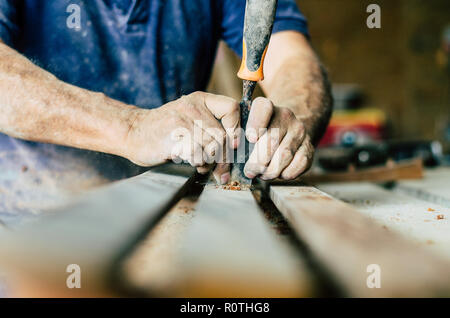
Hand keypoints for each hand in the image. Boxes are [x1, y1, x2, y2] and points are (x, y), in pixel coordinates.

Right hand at [124, 92, 239, 182]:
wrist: (132, 132)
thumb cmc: (164, 129)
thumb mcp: (189, 117)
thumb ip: (210, 127)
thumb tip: (234, 150)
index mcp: (199, 100)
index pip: (231, 108)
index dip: (236, 128)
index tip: (233, 143)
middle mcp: (193, 107)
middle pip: (222, 136)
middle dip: (222, 156)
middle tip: (216, 166)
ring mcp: (183, 121)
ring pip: (211, 147)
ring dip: (209, 161)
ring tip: (200, 162)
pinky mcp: (175, 137)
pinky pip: (197, 154)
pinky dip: (197, 162)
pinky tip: (190, 161)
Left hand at [244, 97, 313, 179]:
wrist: (287, 127)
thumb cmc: (259, 131)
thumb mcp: (246, 125)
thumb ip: (238, 135)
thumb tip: (231, 154)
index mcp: (267, 107)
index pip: (263, 109)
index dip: (256, 125)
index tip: (250, 139)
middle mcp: (286, 116)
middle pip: (272, 140)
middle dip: (258, 161)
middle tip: (250, 171)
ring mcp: (299, 132)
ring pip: (284, 155)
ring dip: (271, 170)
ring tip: (262, 174)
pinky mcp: (308, 147)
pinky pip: (299, 164)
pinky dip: (286, 173)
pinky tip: (278, 173)